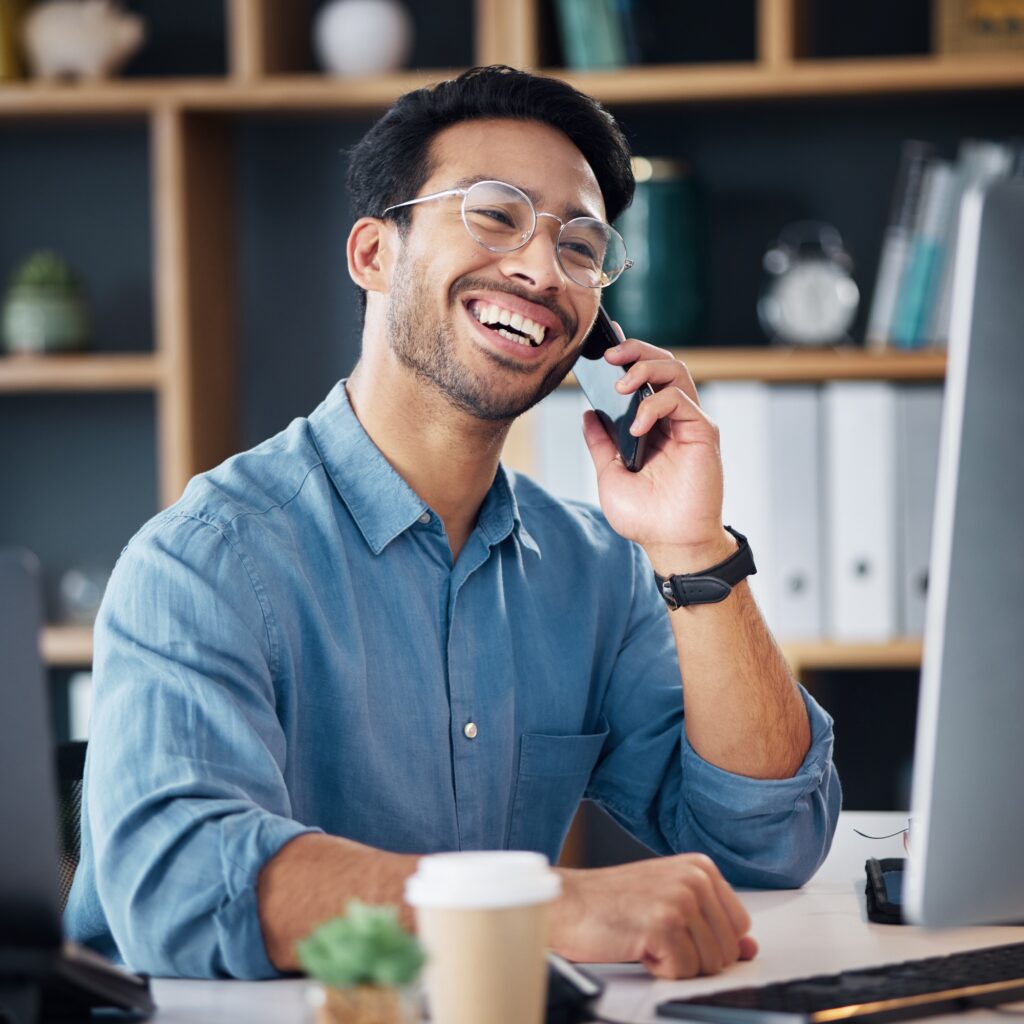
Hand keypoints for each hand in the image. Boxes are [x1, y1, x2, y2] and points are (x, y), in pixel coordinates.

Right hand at [551, 854, 757, 978]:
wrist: (568, 904)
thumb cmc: (612, 903)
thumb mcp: (670, 903)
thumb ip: (712, 923)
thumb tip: (750, 949)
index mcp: (701, 867)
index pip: (739, 927)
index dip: (708, 942)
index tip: (679, 933)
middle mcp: (695, 878)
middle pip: (728, 950)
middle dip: (693, 956)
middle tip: (657, 935)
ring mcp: (681, 899)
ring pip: (709, 965)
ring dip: (675, 963)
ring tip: (646, 937)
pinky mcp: (664, 924)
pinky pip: (684, 973)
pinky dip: (660, 969)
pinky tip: (639, 946)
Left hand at [581, 326, 730, 568]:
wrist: (670, 542)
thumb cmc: (645, 516)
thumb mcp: (610, 474)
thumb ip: (601, 442)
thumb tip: (588, 413)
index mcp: (651, 424)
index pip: (642, 378)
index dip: (627, 356)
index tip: (601, 346)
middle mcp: (672, 418)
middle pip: (661, 364)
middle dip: (635, 351)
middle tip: (610, 354)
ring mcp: (689, 423)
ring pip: (676, 371)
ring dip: (645, 368)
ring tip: (619, 384)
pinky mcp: (702, 432)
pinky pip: (680, 400)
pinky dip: (654, 404)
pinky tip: (636, 424)